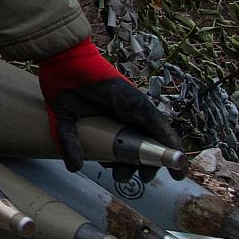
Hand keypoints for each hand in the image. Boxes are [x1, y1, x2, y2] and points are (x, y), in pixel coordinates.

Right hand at [37, 39, 181, 182]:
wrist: (63, 60)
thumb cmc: (62, 86)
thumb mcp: (63, 121)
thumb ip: (70, 143)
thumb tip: (75, 168)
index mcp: (109, 122)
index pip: (126, 147)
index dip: (127, 164)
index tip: (122, 175)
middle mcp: (125, 117)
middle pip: (143, 147)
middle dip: (140, 168)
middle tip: (128, 178)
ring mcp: (134, 110)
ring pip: (155, 139)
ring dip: (158, 160)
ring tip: (147, 176)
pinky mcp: (139, 103)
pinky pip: (160, 125)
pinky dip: (170, 142)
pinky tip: (177, 159)